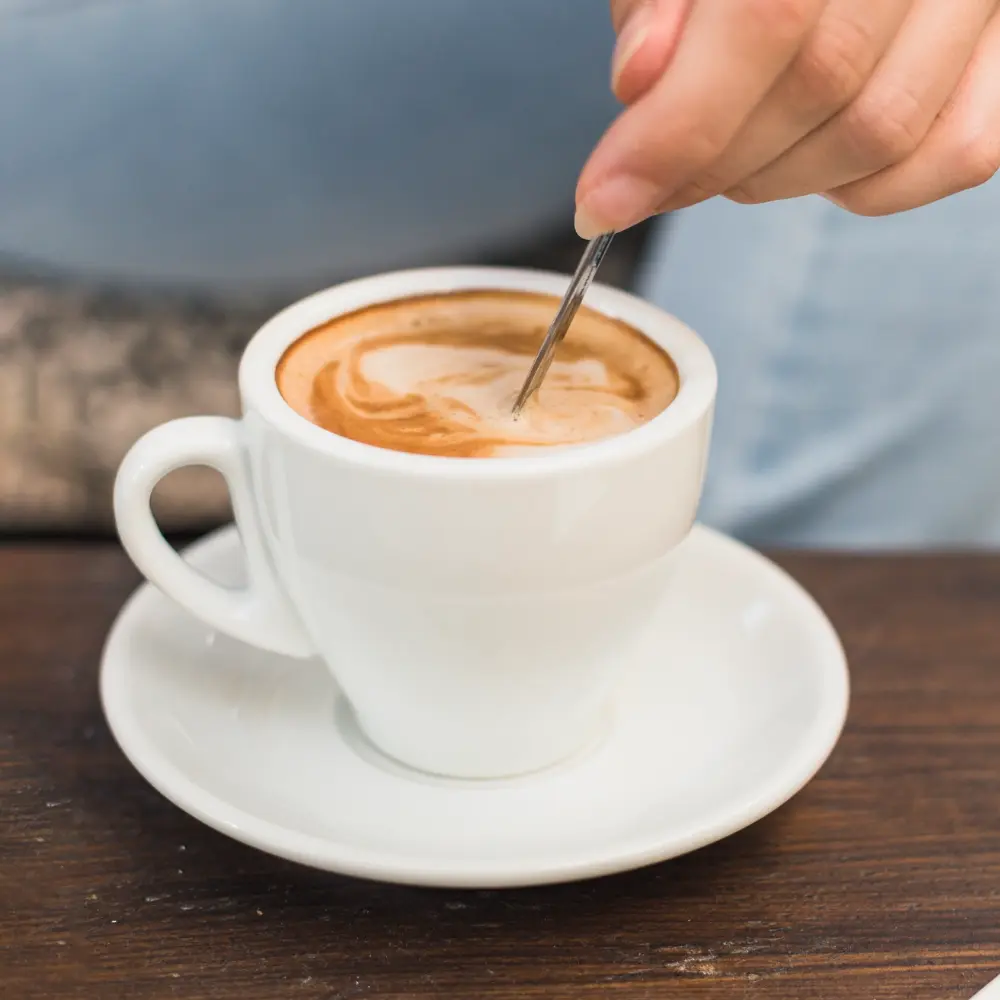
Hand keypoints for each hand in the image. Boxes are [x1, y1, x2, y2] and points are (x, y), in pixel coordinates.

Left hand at [575, 0, 999, 235]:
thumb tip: (643, 80)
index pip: (768, 19)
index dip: (676, 129)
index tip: (601, 200)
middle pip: (823, 85)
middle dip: (707, 162)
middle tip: (646, 181)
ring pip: (881, 132)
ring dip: (772, 176)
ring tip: (717, 157)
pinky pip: (954, 154)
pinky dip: (863, 187)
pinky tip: (804, 158)